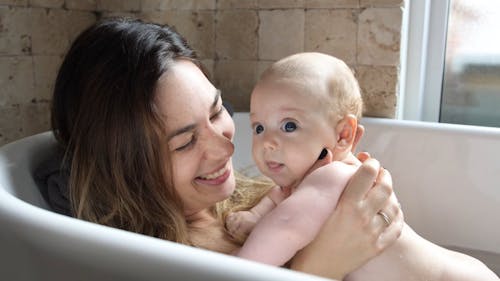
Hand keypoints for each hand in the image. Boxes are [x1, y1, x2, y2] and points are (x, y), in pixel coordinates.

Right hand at [290, 157, 402, 279]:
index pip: (368, 173)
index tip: (370, 162)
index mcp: (346, 204)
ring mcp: (372, 233)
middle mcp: (362, 217)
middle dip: (384, 175)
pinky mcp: (377, 246)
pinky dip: (397, 216)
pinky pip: (397, 227)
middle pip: (385, 187)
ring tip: (384, 191)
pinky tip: (391, 211)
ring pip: (393, 205)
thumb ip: (320, 176)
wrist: (315, 264)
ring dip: (391, 194)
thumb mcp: (312, 202)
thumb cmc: (309, 234)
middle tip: (380, 173)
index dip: (371, 164)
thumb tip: (327, 155)